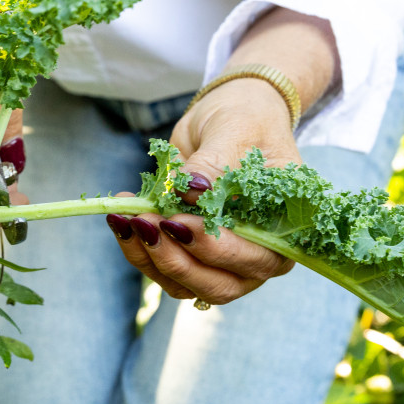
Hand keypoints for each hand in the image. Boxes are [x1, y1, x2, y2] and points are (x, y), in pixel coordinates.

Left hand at [107, 78, 297, 304]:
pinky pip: (162, 267)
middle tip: (145, 221)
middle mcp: (256, 257)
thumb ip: (214, 165)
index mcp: (282, 232)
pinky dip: (137, 248)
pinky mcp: (189, 254)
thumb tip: (186, 190)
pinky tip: (122, 218)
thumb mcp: (235, 133)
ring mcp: (221, 262)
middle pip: (218, 285)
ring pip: (184, 283)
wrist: (230, 119)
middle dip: (176, 258)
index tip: (177, 221)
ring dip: (150, 257)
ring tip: (127, 217)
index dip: (214, 249)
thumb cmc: (247, 123)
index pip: (253, 259)